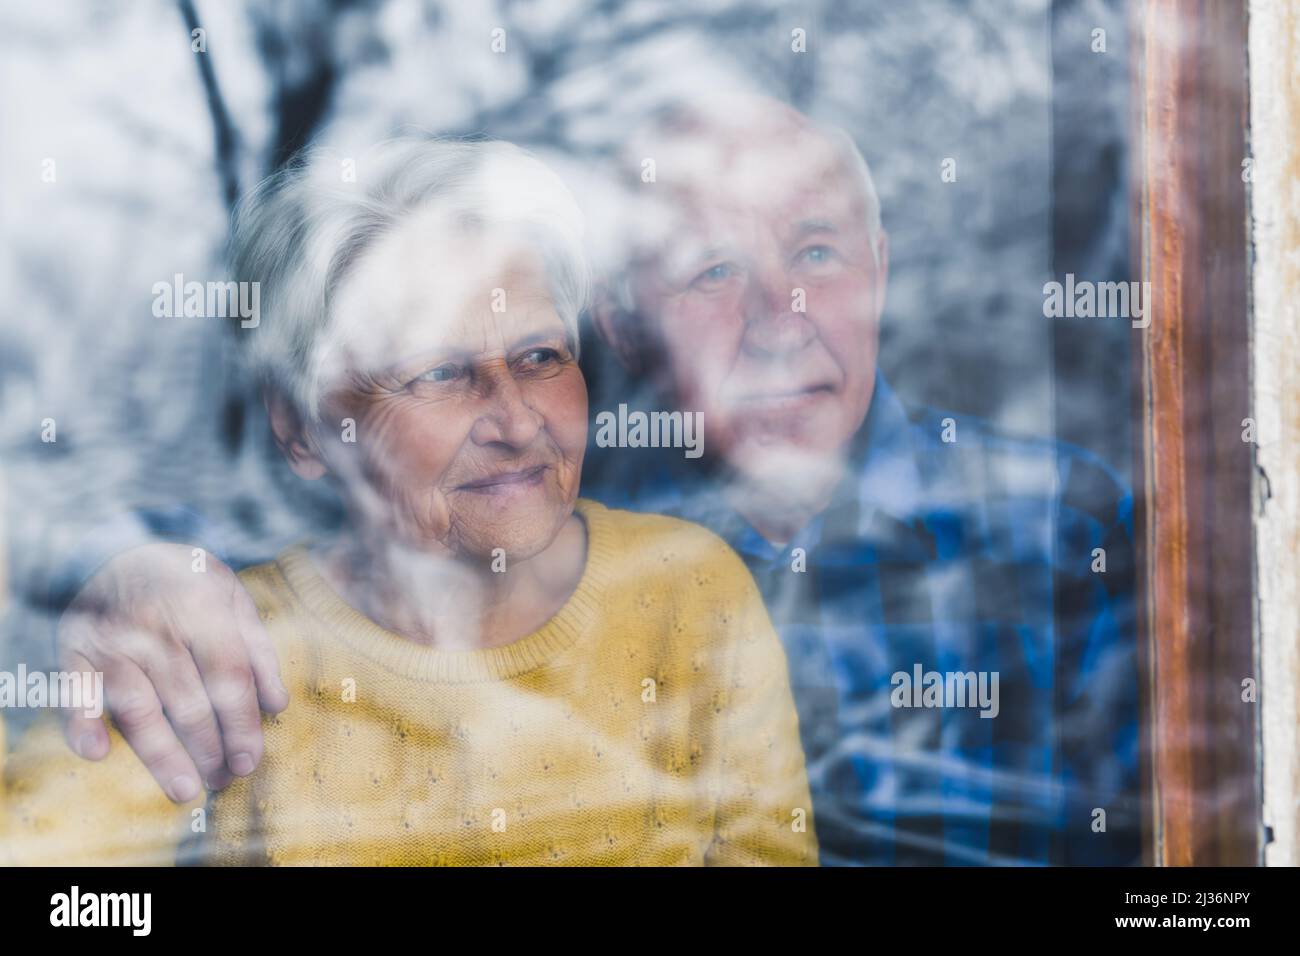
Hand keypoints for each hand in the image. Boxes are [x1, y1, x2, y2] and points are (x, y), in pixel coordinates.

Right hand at [57, 542, 288, 801]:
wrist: (124, 545)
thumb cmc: (191, 582)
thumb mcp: (235, 599)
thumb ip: (258, 650)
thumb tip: (278, 705)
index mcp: (203, 609)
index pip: (228, 678)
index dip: (242, 724)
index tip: (251, 761)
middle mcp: (157, 626)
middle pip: (188, 700)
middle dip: (209, 747)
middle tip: (223, 780)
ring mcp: (113, 638)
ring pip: (140, 705)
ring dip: (161, 753)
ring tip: (185, 789)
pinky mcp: (76, 648)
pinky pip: (76, 690)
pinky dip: (82, 722)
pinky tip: (97, 753)